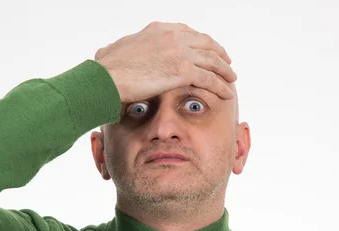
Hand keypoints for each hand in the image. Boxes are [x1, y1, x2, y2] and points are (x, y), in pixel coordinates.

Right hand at [94, 21, 236, 103]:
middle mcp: (173, 35)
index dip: (202, 43)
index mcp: (159, 29)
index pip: (189, 33)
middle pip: (206, 43)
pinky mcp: (183, 70)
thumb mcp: (114, 49)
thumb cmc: (106, 69)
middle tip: (226, 65)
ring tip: (231, 80)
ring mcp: (180, 51)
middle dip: (219, 54)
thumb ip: (121, 49)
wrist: (107, 79)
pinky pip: (210, 78)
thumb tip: (108, 50)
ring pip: (212, 60)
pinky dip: (221, 86)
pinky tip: (227, 93)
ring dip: (225, 71)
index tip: (208, 51)